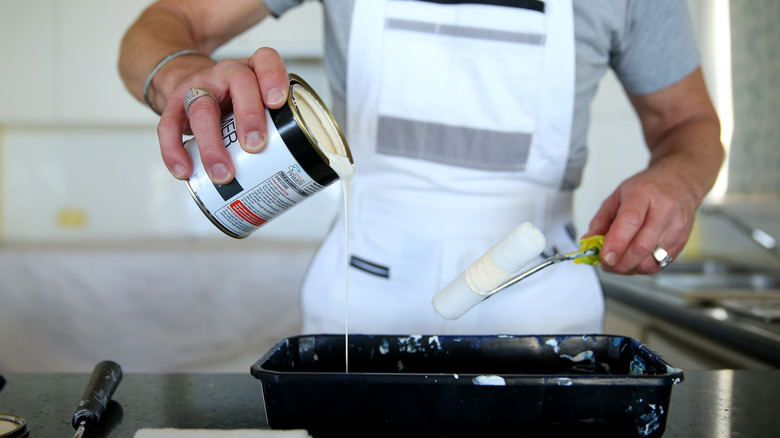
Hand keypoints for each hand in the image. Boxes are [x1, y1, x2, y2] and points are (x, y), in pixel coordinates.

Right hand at [156, 47, 288, 183]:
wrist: (191, 81)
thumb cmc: (235, 99)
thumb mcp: (258, 101)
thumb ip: (276, 123)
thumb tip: (297, 170)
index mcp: (252, 70)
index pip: (265, 60)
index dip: (273, 77)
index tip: (277, 101)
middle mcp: (226, 74)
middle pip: (238, 85)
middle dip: (248, 116)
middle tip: (255, 145)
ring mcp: (198, 87)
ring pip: (202, 110)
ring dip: (213, 145)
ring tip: (223, 173)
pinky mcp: (173, 105)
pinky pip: (169, 126)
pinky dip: (175, 151)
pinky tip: (185, 171)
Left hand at [584, 165, 698, 274]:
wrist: (679, 183)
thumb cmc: (647, 189)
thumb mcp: (617, 196)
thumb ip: (600, 221)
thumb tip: (589, 242)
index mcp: (643, 194)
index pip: (631, 221)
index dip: (616, 243)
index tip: (604, 257)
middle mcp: (664, 210)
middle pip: (642, 246)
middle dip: (619, 262)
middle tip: (606, 262)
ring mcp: (676, 228)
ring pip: (651, 260)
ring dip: (629, 268)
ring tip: (619, 261)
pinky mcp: (682, 242)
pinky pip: (659, 265)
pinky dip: (641, 268)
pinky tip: (634, 260)